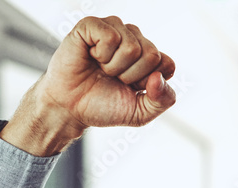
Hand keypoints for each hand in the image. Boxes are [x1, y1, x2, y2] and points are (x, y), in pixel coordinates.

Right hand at [0, 16, 176, 155]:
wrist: (70, 108)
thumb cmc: (103, 106)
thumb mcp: (140, 113)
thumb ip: (162, 101)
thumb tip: (158, 77)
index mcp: (148, 57)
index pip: (167, 64)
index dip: (148, 83)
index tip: (131, 89)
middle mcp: (134, 38)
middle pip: (152, 54)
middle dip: (131, 76)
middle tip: (112, 79)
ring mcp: (114, 29)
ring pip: (132, 46)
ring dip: (114, 68)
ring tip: (101, 69)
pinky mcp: (93, 25)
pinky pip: (111, 36)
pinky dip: (101, 55)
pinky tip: (91, 57)